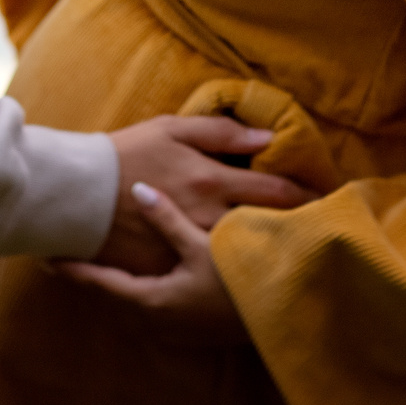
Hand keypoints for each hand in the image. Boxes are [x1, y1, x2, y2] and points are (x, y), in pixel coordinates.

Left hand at [59, 182, 250, 342]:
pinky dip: (146, 285)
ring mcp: (176, 327)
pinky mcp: (194, 326)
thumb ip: (169, 219)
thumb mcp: (202, 246)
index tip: (48, 258)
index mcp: (152, 300)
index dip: (74, 269)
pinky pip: (158, 303)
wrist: (280, 319)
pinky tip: (151, 270)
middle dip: (96, 273)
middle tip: (73, 250)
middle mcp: (157, 319)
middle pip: (116, 292)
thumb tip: (140, 190)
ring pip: (137, 298)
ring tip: (106, 256)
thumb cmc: (238, 283)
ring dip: (121, 280)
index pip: (101, 283)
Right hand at [94, 116, 311, 273]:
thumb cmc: (126, 153)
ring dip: (273, 253)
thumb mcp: (173, 129)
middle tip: (324, 229)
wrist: (79, 194)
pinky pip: (213, 274)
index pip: (275, 192)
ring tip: (298, 254)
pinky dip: (234, 273)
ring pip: (246, 255)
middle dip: (299, 229)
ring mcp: (192, 248)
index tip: (326, 198)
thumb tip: (266, 138)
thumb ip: (222, 132)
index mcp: (213, 180)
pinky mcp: (173, 268)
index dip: (306, 195)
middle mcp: (210, 217)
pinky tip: (250, 274)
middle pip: (268, 228)